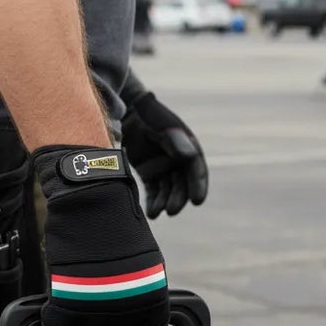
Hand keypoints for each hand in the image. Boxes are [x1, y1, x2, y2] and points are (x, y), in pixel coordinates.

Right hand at [32, 144, 168, 325]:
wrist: (94, 200)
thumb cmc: (117, 223)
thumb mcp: (146, 262)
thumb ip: (139, 292)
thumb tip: (128, 313)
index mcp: (152, 300)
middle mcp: (128, 310)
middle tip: (89, 323)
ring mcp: (96, 308)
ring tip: (69, 324)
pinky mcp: (66, 301)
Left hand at [121, 91, 207, 218]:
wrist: (128, 112)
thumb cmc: (148, 115)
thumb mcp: (161, 124)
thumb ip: (174, 139)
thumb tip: (190, 156)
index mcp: (188, 146)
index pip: (196, 169)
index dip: (198, 185)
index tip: (197, 201)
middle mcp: (179, 160)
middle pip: (182, 183)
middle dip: (178, 198)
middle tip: (172, 210)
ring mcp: (163, 167)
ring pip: (168, 189)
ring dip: (164, 202)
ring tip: (157, 212)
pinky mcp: (149, 173)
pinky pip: (154, 190)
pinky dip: (153, 201)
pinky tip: (151, 212)